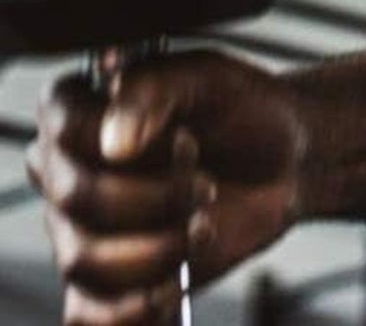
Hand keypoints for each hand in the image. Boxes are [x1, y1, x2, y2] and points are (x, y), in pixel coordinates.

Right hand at [28, 52, 305, 324]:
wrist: (285, 159)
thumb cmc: (243, 109)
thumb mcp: (207, 77)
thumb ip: (155, 90)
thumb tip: (115, 144)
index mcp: (81, 109)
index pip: (68, 130)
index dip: (133, 141)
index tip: (184, 139)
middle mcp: (66, 171)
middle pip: (77, 198)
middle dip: (157, 196)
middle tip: (205, 185)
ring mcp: (79, 230)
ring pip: (83, 260)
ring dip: (157, 248)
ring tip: (202, 227)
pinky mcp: (104, 282)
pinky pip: (88, 316)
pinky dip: (132, 310)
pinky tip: (173, 287)